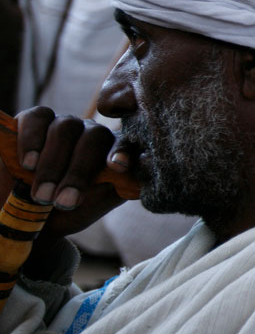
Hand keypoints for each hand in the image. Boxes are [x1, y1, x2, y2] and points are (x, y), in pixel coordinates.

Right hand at [4, 107, 125, 241]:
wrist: (37, 216)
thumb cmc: (74, 209)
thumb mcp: (101, 201)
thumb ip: (126, 186)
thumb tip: (146, 172)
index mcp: (116, 150)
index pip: (126, 145)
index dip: (122, 153)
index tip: (118, 167)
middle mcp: (93, 132)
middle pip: (94, 137)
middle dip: (79, 172)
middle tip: (65, 202)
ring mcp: (65, 124)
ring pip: (65, 128)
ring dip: (53, 164)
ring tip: (42, 195)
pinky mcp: (36, 120)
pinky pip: (38, 117)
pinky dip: (32, 139)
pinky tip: (28, 163)